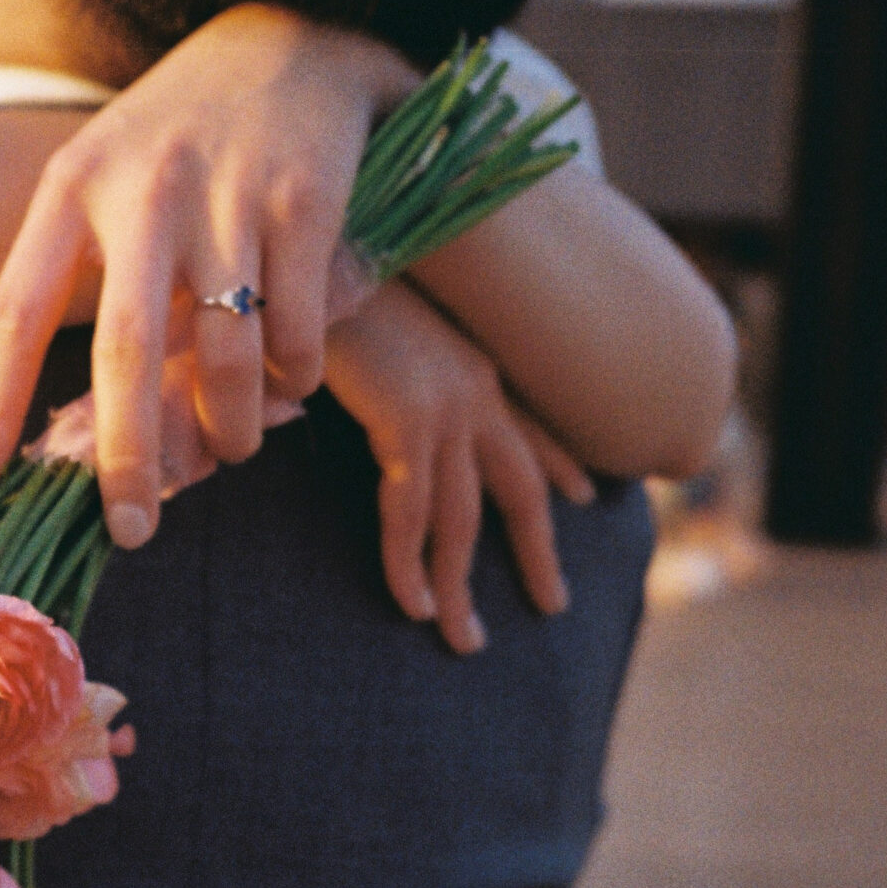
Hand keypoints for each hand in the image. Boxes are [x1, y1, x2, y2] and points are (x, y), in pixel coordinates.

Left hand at [0, 3, 417, 546]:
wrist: (287, 41)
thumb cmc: (178, 139)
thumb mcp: (106, 179)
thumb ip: (86, 278)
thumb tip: (74, 425)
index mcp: (70, 188)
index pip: (11, 312)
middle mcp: (140, 190)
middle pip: (122, 351)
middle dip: (124, 457)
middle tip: (131, 530)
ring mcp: (224, 193)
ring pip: (226, 353)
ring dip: (234, 424)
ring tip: (237, 447)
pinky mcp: (303, 199)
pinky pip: (296, 327)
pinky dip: (296, 372)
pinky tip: (293, 378)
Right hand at [321, 284, 594, 653]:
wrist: (303, 247)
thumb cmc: (317, 284)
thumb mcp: (364, 331)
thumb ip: (378, 369)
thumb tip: (357, 391)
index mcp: (467, 362)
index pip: (527, 423)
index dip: (558, 462)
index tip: (583, 494)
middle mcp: (472, 387)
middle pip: (520, 488)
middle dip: (538, 551)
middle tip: (553, 604)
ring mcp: (447, 406)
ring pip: (464, 519)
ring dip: (461, 586)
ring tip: (463, 640)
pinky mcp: (410, 420)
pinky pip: (412, 514)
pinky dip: (410, 564)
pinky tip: (412, 604)